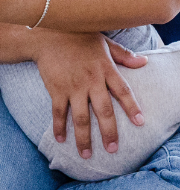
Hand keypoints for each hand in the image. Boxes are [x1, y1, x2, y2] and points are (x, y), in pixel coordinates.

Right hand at [35, 33, 146, 158]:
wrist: (47, 34)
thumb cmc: (77, 36)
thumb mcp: (103, 42)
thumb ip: (123, 55)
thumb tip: (143, 62)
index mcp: (105, 69)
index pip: (123, 91)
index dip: (132, 107)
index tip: (140, 123)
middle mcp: (91, 81)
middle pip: (103, 111)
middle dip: (109, 132)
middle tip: (112, 149)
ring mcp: (72, 87)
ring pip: (80, 117)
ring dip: (83, 137)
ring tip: (86, 155)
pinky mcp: (56, 89)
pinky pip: (58, 112)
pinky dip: (59, 127)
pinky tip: (61, 140)